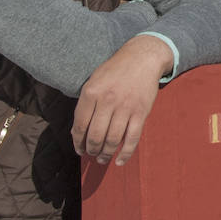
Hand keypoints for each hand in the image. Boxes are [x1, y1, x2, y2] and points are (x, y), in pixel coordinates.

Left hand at [71, 34, 173, 165]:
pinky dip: (125, 153)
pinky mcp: (141, 112)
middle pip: (95, 136)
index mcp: (91, 92)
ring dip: (105, 154)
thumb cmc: (115, 70)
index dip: (77, 141)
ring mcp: (125, 107)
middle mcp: (107, 101)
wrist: (142, 58)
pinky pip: (132, 138)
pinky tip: (120, 161)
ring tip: (102, 159)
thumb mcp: (94, 81)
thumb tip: (77, 131)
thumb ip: (85, 104)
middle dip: (91, 150)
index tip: (78, 149)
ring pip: (112, 140)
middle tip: (91, 154)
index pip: (80, 125)